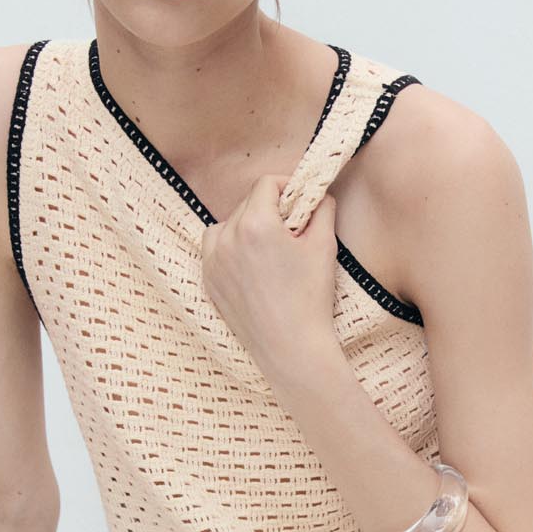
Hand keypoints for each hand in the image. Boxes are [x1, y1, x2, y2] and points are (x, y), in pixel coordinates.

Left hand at [201, 173, 338, 376]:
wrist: (291, 348)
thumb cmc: (310, 298)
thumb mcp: (324, 246)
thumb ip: (321, 208)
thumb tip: (318, 193)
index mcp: (256, 224)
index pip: (266, 183)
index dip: (286, 185)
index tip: (299, 199)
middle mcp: (227, 237)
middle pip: (248, 202)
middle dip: (270, 208)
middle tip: (291, 230)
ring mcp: (212, 260)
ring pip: (227, 223)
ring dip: (247, 225)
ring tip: (269, 248)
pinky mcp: (208, 280)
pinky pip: (215, 249)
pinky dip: (231, 247)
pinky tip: (252, 265)